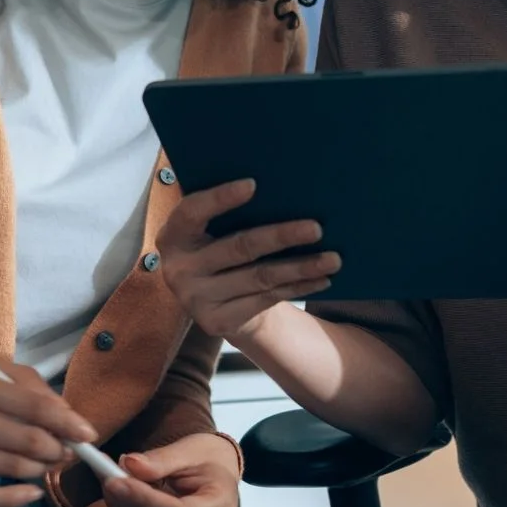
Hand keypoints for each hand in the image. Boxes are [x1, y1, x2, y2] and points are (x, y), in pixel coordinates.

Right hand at [0, 361, 101, 506]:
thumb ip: (19, 384)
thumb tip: (65, 412)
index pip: (32, 405)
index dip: (67, 421)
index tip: (88, 432)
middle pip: (28, 441)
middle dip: (59, 450)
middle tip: (68, 452)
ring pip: (13, 469)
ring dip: (41, 470)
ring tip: (47, 465)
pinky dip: (18, 498)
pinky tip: (31, 492)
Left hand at [102, 432, 239, 506]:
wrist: (216, 478)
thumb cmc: (206, 460)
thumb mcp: (189, 450)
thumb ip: (161, 459)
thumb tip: (129, 464)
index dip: (143, 499)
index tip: (115, 480)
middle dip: (127, 501)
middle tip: (105, 471)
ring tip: (114, 477)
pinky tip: (121, 495)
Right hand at [156, 180, 341, 341]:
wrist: (213, 302)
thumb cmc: (218, 248)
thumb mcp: (210, 230)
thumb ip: (225, 212)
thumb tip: (276, 185)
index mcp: (172, 235)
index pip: (192, 212)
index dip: (220, 198)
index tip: (253, 184)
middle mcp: (178, 269)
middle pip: (238, 247)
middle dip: (281, 236)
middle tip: (316, 228)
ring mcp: (197, 299)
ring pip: (260, 277)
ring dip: (300, 267)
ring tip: (333, 258)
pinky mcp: (217, 323)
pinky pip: (266, 300)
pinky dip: (297, 287)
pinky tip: (321, 278)